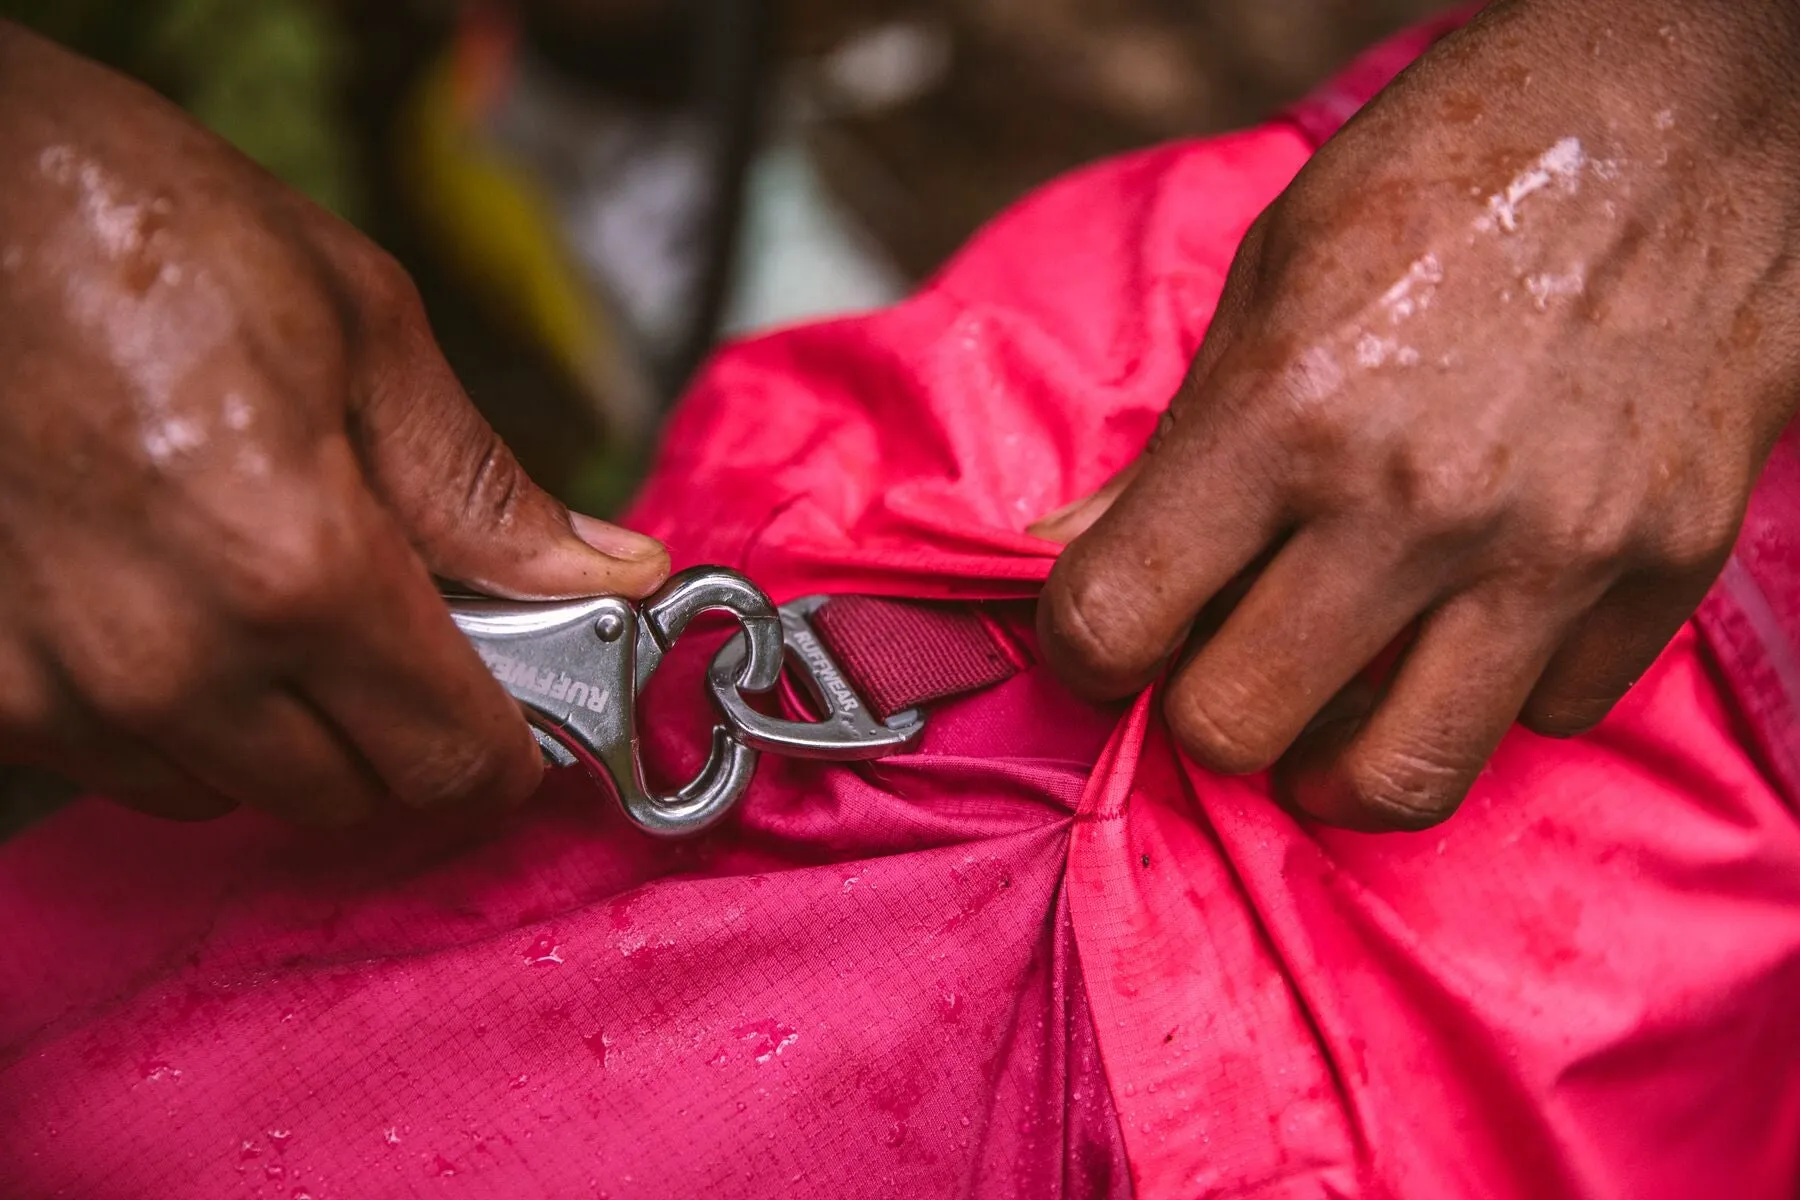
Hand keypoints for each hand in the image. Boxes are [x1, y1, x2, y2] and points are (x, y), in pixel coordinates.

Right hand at [0, 22, 668, 825]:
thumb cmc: (135, 226)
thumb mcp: (362, 328)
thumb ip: (486, 490)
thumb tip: (606, 571)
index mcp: (296, 568)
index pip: (447, 755)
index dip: (503, 748)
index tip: (517, 720)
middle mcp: (174, 662)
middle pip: (349, 795)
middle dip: (399, 730)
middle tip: (400, 626)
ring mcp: (60, 689)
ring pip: (233, 791)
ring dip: (283, 728)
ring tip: (267, 589)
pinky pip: (124, 765)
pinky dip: (176, 715)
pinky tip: (174, 605)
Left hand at [1034, 0, 1799, 829]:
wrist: (1696, 106)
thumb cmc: (1463, 167)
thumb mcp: (1276, 270)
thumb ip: (1174, 440)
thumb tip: (1070, 556)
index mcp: (1289, 408)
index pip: (1115, 616)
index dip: (1082, 646)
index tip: (1105, 634)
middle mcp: (1414, 501)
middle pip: (1240, 726)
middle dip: (1202, 714)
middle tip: (1216, 669)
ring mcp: (1551, 548)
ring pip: (1401, 779)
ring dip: (1335, 768)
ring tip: (1325, 721)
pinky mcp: (1662, 568)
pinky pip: (1546, 717)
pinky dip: (1491, 697)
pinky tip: (1468, 629)